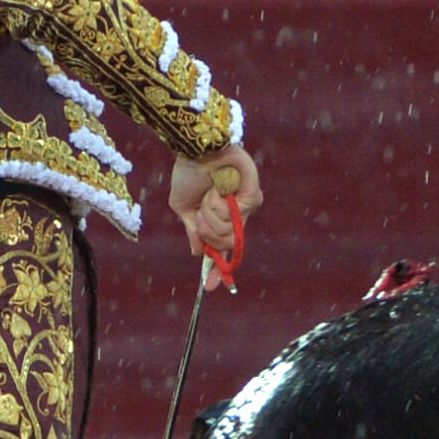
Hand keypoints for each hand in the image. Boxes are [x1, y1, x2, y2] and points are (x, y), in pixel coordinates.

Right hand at [169, 145, 261, 262]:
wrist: (196, 150)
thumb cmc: (189, 173)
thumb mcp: (183, 207)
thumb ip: (193, 231)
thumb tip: (198, 252)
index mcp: (219, 219)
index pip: (222, 250)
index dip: (217, 272)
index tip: (210, 288)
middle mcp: (235, 217)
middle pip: (222, 245)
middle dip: (206, 229)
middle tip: (202, 208)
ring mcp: (246, 207)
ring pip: (227, 233)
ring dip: (210, 214)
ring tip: (211, 192)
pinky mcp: (255, 197)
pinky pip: (235, 217)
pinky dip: (219, 205)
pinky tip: (219, 187)